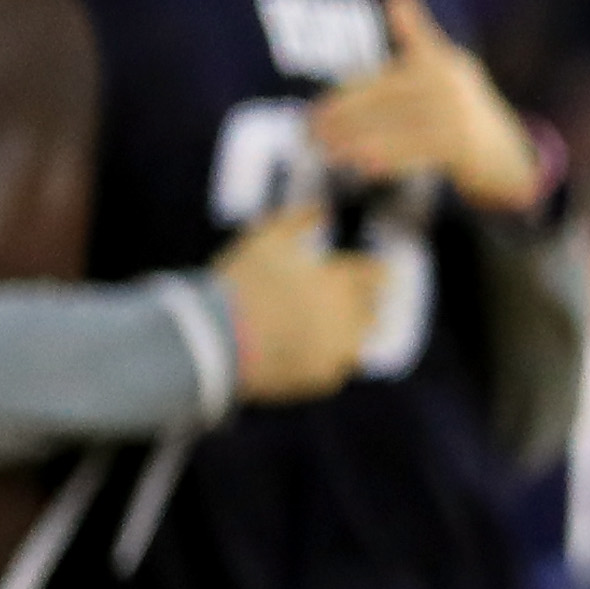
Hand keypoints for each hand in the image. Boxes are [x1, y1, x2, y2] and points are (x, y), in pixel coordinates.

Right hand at [211, 203, 392, 403]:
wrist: (211, 339)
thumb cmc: (240, 283)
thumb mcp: (267, 238)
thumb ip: (300, 219)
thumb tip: (323, 208)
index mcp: (343, 281)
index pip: (378, 275)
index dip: (370, 272)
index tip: (362, 273)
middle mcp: (350, 317)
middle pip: (372, 309)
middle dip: (360, 303)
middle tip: (337, 302)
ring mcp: (339, 351)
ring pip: (358, 341)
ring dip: (346, 333)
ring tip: (318, 328)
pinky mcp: (323, 379)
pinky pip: (335, 367)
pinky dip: (324, 360)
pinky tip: (300, 352)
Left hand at [308, 0, 543, 215]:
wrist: (502, 150)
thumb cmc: (458, 102)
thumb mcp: (445, 63)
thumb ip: (416, 31)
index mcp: (442, 61)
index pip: (390, 71)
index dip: (357, 82)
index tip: (325, 94)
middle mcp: (450, 85)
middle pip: (385, 102)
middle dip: (344, 117)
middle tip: (310, 129)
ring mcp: (457, 115)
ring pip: (395, 129)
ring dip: (356, 141)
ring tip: (326, 150)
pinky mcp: (461, 145)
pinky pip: (415, 153)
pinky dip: (387, 160)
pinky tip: (361, 166)